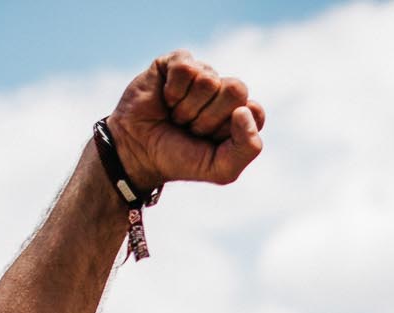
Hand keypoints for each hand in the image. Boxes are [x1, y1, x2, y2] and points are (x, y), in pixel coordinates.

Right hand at [104, 51, 264, 190]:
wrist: (138, 152)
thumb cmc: (181, 159)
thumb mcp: (222, 169)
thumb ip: (248, 148)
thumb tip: (246, 109)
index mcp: (242, 114)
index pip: (254, 111)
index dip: (229, 130)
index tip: (210, 141)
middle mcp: (224, 91)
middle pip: (236, 89)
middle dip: (209, 118)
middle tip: (191, 128)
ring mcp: (201, 74)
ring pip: (208, 80)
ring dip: (187, 107)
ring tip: (176, 116)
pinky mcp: (176, 62)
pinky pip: (185, 68)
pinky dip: (173, 91)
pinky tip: (166, 99)